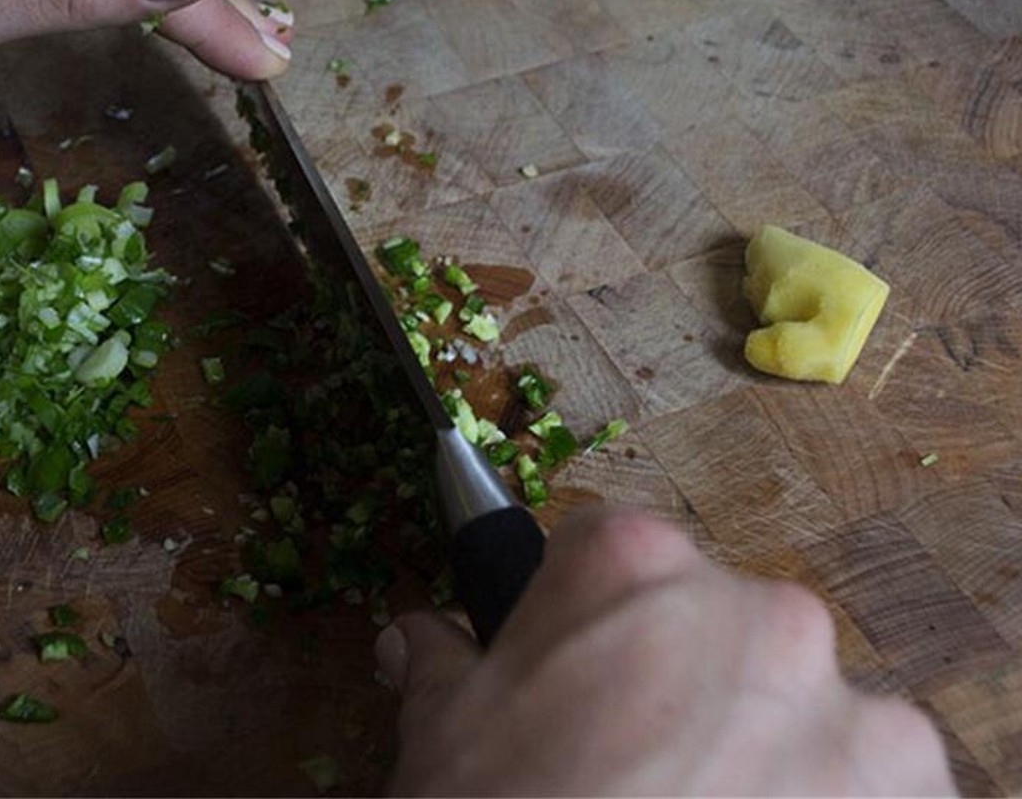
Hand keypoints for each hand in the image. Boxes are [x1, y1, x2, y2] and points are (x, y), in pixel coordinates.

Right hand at [378, 508, 954, 795]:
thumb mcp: (440, 733)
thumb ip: (442, 661)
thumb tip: (417, 640)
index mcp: (636, 565)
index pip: (619, 554)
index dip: (589, 622)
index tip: (578, 679)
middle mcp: (756, 612)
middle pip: (722, 630)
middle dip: (684, 690)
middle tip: (636, 774)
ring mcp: (847, 711)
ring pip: (808, 716)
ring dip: (770, 761)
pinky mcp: (912, 792)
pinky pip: (880, 792)